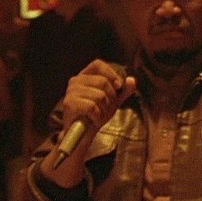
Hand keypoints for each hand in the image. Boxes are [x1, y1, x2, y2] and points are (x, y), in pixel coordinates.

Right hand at [39, 60, 134, 185]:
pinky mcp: (69, 103)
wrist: (82, 136)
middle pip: (103, 82)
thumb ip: (122, 91)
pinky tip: (94, 121)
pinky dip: (98, 117)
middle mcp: (75, 81)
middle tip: (106, 109)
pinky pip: (93, 107)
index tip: (119, 86)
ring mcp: (70, 92)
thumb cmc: (95, 116)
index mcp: (84, 77)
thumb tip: (132, 80)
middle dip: (110, 98)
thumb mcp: (112, 102)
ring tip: (99, 116)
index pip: (98, 64)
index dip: (111, 73)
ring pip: (100, 96)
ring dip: (104, 110)